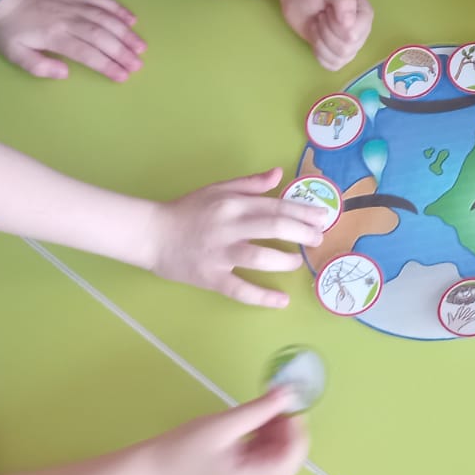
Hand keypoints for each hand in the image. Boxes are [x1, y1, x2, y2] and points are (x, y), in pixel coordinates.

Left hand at [0, 0, 144, 82]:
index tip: (123, 76)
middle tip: (138, 65)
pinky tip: (131, 19)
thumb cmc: (9, 29)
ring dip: (126, 33)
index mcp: (56, 37)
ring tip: (141, 46)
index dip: (107, 66)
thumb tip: (65, 73)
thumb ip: (40, 67)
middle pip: (102, 37)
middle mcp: (70, 20)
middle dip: (123, 52)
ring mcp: (75, 4)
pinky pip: (102, 0)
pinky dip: (118, 9)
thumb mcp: (15, 54)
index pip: (88, 54)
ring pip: (107, 19)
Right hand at [149, 169, 326, 307]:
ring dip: (285, 260)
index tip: (322, 218)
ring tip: (298, 261)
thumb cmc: (187, 210)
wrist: (152, 234)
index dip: (303, 212)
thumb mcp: (218, 188)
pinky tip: (281, 301)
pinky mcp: (210, 278)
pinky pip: (239, 289)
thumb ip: (250, 184)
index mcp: (233, 204)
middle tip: (317, 239)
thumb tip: (279, 174)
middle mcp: (229, 227)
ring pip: (259, 257)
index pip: (276, 206)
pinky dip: (262, 297)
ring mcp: (219, 254)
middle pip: (274, 228)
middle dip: (302, 233)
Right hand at [152, 390, 307, 474]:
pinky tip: (258, 417)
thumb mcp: (224, 424)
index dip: (296, 432)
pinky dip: (265, 434)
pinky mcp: (239, 474)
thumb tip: (289, 392)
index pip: (288, 462)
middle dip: (287, 429)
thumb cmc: (185, 445)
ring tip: (268, 405)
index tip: (294, 405)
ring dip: (277, 429)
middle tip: (282, 401)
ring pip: (274, 455)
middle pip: (284, 459)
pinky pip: (261, 454)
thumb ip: (259, 409)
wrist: (154, 464)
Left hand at [277, 0, 373, 70]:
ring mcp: (351, 45)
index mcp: (365, 14)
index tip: (327, 10)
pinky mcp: (338, 54)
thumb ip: (343, 0)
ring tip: (318, 25)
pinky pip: (332, 65)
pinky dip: (320, 53)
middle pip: (346, 48)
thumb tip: (348, 24)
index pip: (352, 35)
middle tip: (320, 17)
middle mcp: (362, 31)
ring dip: (321, 42)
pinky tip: (317, 38)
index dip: (334, 26)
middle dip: (325, 33)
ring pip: (339, 58)